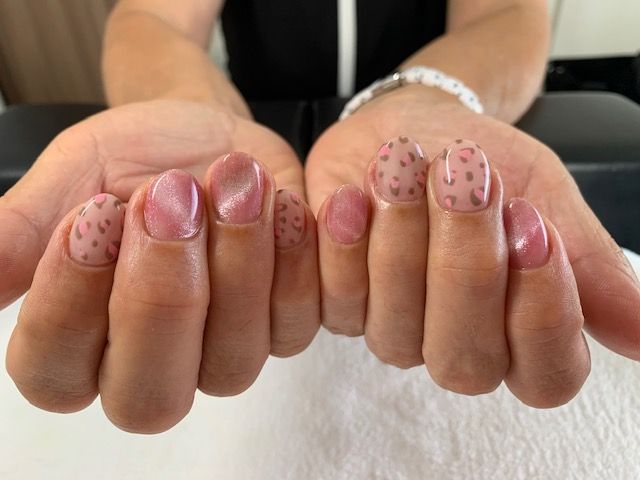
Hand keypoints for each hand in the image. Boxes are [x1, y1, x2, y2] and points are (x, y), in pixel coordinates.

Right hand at [2, 100, 319, 431]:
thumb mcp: (73, 177)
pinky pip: (295, 324)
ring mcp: (225, 352)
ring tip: (233, 183)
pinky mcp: (282, 325)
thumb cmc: (135, 161)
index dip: (69, 304)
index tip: (92, 214)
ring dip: (236, 265)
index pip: (57, 374)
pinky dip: (292, 260)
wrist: (208, 136)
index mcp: (83, 345)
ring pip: (233, 363)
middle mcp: (155, 365)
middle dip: (159, 298)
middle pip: (149, 398)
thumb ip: (24, 230)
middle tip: (165, 202)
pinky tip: (282, 203)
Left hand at [305, 86, 639, 404]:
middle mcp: (454, 343)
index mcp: (518, 332)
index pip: (546, 375)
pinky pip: (336, 301)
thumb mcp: (545, 195)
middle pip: (465, 360)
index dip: (543, 313)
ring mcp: (391, 332)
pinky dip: (343, 243)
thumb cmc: (481, 163)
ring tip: (405, 167)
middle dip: (465, 265)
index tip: (533, 228)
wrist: (411, 127)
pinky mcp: (337, 306)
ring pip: (394, 334)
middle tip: (466, 181)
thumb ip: (588, 262)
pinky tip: (349, 196)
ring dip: (402, 241)